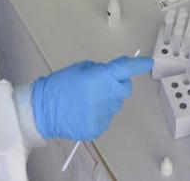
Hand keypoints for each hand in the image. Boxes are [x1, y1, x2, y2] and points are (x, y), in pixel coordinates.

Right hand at [30, 56, 153, 140]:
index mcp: (100, 78)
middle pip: (124, 89)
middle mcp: (105, 97)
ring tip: (86, 99)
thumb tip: (112, 74)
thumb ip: (100, 71)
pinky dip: (99, 112)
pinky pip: (106, 116)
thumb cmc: (57, 86)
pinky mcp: (98, 127)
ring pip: (115, 104)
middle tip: (101, 84)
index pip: (125, 69)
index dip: (138, 65)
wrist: (42, 111)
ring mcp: (103, 114)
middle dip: (117, 84)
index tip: (147, 63)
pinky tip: (84, 110)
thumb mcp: (79, 69)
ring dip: (107, 99)